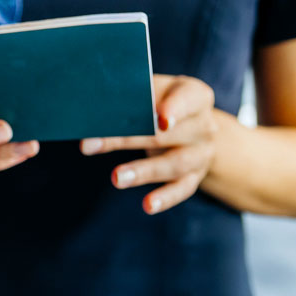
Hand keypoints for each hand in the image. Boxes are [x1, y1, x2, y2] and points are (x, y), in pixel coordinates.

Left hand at [80, 74, 217, 213]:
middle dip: (129, 140)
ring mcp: (202, 153)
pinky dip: (165, 198)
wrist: (195, 126)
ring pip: (174, 164)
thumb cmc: (164, 101)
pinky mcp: (195, 176)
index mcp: (195, 96)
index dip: (175, 109)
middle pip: (167, 134)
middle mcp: (204, 126)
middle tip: (92, 145)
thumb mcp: (154, 90)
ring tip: (116, 178)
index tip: (159, 118)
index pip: (188, 99)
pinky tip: (147, 205)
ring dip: (143, 171)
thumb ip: (131, 95)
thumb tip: (91, 105)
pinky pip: (182, 189)